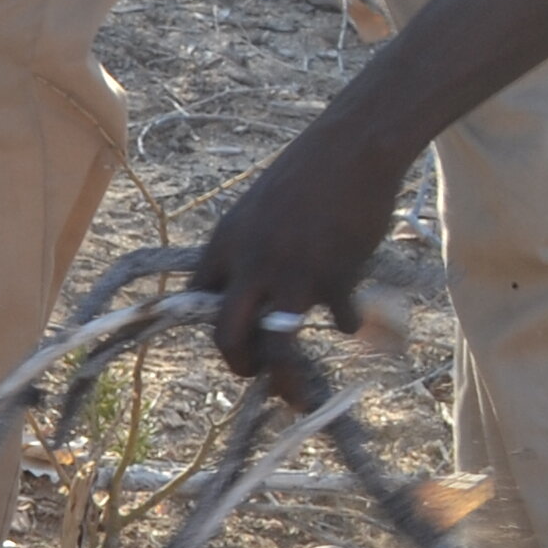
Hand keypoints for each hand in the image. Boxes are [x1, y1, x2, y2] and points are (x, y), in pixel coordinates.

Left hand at [186, 116, 411, 377]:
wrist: (349, 151)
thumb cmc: (305, 177)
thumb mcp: (256, 211)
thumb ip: (248, 253)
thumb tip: (252, 297)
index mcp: (224, 245)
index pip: (198, 300)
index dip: (214, 327)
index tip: (233, 341)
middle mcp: (250, 265)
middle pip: (226, 335)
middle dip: (237, 364)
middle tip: (253, 375)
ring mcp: (290, 275)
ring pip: (277, 346)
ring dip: (286, 379)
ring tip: (296, 395)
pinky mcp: (333, 279)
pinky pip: (339, 320)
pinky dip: (345, 324)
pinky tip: (348, 320)